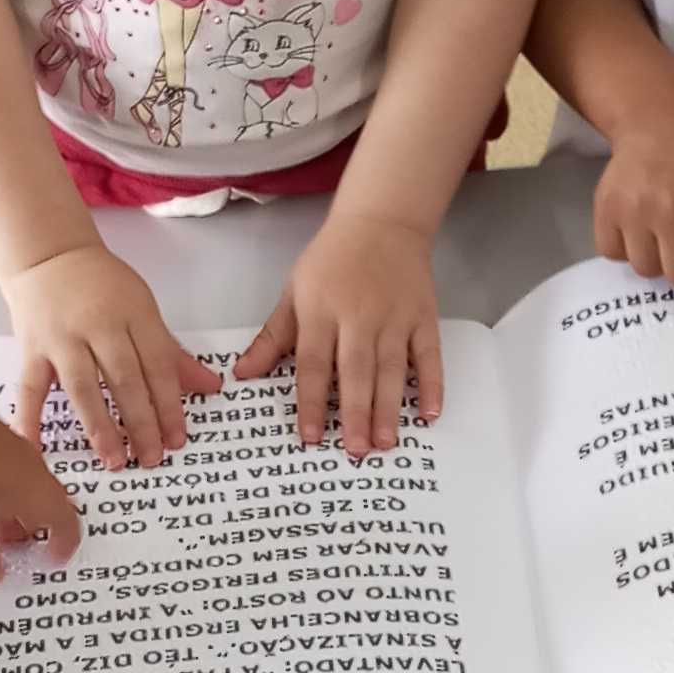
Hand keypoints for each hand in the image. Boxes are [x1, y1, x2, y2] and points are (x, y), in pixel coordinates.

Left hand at [0, 392, 81, 585]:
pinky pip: (0, 449)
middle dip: (34, 522)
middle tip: (6, 543)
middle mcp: (15, 452)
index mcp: (15, 484)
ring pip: (24, 469)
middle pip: (47, 492)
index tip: (54, 556)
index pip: (63, 517)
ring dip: (14, 497)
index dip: (63, 541)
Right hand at [4, 246, 224, 470]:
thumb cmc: (102, 285)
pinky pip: (31, 387)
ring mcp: (62, 337)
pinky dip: (30, 418)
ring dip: (98, 426)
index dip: (169, 405)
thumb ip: (172, 353)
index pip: (157, 366)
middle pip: (124, 379)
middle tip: (151, 458)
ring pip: (82, 386)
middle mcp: (99, 325)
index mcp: (134, 314)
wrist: (49, 255)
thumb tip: (210, 387)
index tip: (177, 439)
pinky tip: (36, 449)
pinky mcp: (31, 347)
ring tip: (113, 460)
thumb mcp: (143, 309)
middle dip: (140, 422)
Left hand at [236, 211, 441, 453]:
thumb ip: (272, 337)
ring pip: (391, 369)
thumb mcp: (294, 292)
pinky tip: (429, 414)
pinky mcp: (423, 316)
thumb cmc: (331, 260)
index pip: (313, 364)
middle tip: (356, 451)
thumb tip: (243, 374)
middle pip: (355, 371)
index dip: (310, 402)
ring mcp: (394, 317)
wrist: (381, 221)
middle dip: (355, 413)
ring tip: (386, 443)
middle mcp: (358, 316)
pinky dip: (430, 384)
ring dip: (389, 408)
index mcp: (320, 311)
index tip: (310, 437)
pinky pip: (429, 355)